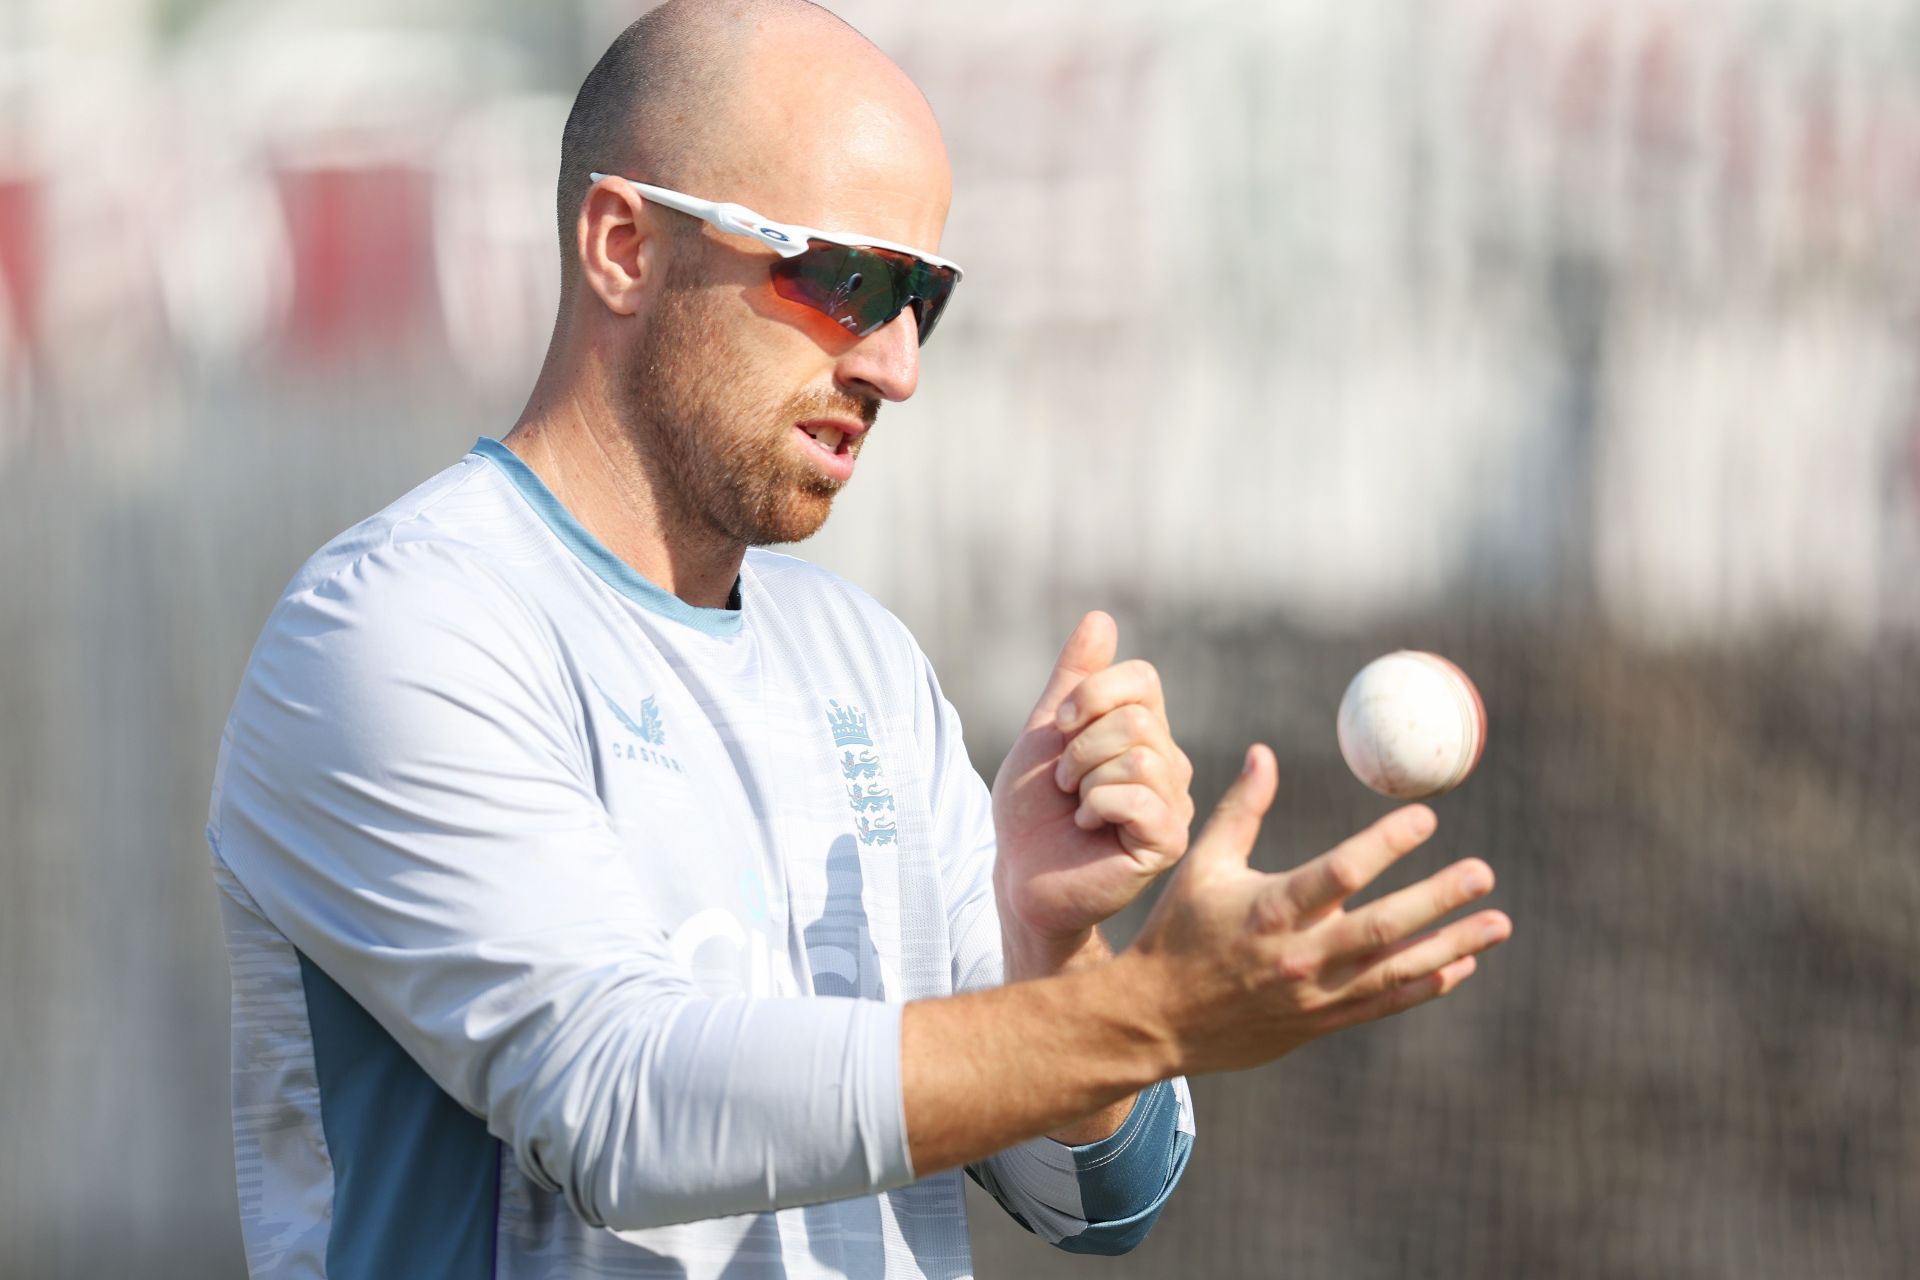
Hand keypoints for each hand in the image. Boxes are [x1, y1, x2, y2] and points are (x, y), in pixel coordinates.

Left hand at [991, 612, 1196, 953]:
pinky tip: (1090, 826)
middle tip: (1065, 783)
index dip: (1090, 695)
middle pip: (1137, 718)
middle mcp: (1170, 764)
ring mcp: (1174, 803)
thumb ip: (1075, 679)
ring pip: (1138, 756)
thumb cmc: (1033, 810)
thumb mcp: (1046, 732)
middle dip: (1079, 748)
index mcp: (1147, 733)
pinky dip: (1097, 805)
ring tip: (1077, 805)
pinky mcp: (1168, 841)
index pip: (1142, 678)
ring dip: (1085, 779)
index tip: (1058, 730)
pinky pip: (1138, 796)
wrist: (1020, 873)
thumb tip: (1101, 617)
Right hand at [1123, 745, 1510, 1075]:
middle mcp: (1299, 954)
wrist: (1158, 1020)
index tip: (1426, 817)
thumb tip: (1264, 752)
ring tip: (1499, 922)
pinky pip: (1385, 1003)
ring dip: (1452, 944)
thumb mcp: (1203, 864)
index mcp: (1269, 908)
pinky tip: (1462, 962)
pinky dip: (1427, 984)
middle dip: (1438, 898)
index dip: (1386, 844)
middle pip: (1382, 925)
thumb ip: (1241, 810)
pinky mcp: (1322, 1021)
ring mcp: (1315, 994)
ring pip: (1396, 969)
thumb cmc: (1179, 931)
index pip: (1339, 872)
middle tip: (1484, 872)